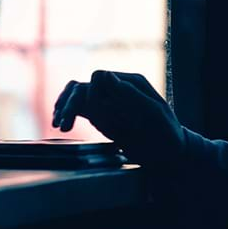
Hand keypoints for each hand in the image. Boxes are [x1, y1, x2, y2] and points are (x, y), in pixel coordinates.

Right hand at [52, 71, 185, 165]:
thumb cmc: (166, 133)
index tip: (93, 113)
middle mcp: (116, 89)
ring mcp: (107, 102)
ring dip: (64, 107)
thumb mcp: (154, 114)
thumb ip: (130, 95)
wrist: (168, 153)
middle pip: (84, 87)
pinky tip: (60, 123)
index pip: (100, 77)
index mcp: (130, 83)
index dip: (91, 93)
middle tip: (62, 125)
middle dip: (70, 104)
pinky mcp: (101, 115)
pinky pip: (79, 108)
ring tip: (59, 124)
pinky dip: (67, 112)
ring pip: (77, 96)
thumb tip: (104, 75)